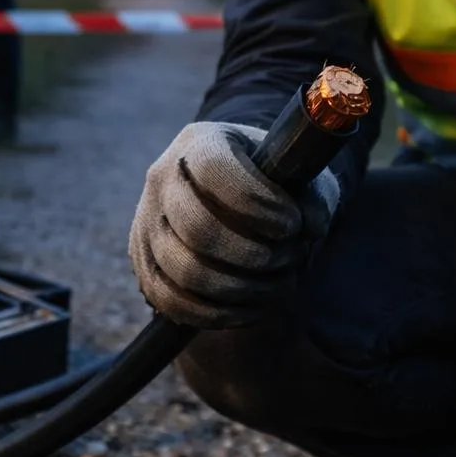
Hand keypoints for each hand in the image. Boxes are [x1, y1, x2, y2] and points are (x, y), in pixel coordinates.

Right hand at [129, 121, 340, 328]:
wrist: (228, 190)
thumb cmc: (267, 179)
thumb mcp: (297, 173)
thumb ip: (311, 195)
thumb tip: (311, 227)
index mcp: (200, 143)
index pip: (213, 169)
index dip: (255, 203)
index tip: (292, 224)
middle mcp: (162, 179)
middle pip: (195, 227)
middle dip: (252, 254)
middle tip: (290, 258)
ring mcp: (146, 222)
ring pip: (183, 270)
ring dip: (240, 288)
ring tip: (279, 285)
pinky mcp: (144, 263)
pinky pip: (170, 301)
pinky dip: (216, 313)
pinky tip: (252, 307)